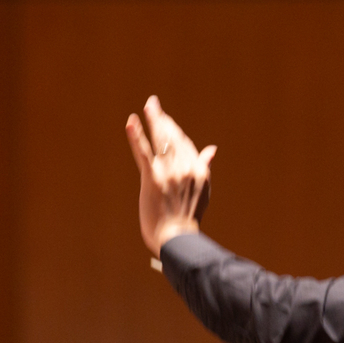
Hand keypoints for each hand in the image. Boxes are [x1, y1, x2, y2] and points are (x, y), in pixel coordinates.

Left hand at [126, 95, 216, 256]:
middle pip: (173, 137)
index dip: (174, 131)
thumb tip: (212, 149)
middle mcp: (186, 168)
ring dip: (154, 120)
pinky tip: (131, 122)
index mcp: (198, 171)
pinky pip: (143, 154)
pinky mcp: (152, 180)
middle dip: (163, 119)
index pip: (185, 143)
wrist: (177, 239)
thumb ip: (205, 167)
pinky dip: (136, 137)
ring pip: (161, 140)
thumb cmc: (187, 218)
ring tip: (149, 105)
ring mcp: (169, 173)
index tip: (165, 121)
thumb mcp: (202, 191)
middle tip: (153, 103)